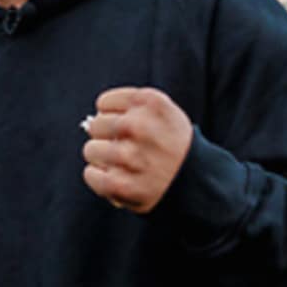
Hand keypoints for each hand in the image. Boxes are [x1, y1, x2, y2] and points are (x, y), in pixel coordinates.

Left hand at [81, 87, 192, 213]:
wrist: (197, 183)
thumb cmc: (172, 145)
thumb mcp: (164, 113)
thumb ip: (132, 107)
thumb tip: (93, 118)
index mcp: (149, 102)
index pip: (103, 103)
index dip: (113, 117)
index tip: (127, 129)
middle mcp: (138, 126)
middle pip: (95, 125)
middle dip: (106, 137)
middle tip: (126, 148)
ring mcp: (128, 156)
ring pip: (90, 150)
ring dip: (102, 159)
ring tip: (123, 165)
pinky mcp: (120, 184)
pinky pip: (90, 174)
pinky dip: (98, 178)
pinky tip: (117, 179)